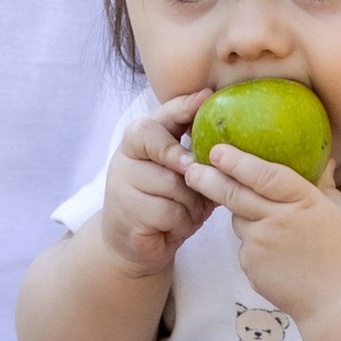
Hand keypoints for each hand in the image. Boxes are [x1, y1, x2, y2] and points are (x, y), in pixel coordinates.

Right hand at [101, 94, 211, 276]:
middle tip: (199, 181)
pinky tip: (174, 227)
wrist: (132, 243)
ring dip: (191, 204)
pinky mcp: (128, 214)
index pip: (158, 118)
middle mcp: (125, 158)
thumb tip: (217, 116)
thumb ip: (191, 147)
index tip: (205, 98)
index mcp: (137, 140)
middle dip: (192, 171)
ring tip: (188, 212)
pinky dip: (181, 222)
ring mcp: (122, 186)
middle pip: (170, 154)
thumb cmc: (163, 200)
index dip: (183, 108)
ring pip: (174, 186)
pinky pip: (169, 213)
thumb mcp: (179, 171)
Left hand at [184, 140, 340, 333]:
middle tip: (190, 168)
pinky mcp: (252, 268)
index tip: (217, 149)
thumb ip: (325, 186)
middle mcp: (276, 220)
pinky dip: (253, 243)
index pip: (263, 174)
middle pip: (233, 194)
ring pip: (238, 220)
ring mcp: (261, 246)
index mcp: (302, 201)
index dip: (237, 161)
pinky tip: (276, 254)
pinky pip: (245, 247)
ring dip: (241, 214)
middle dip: (208, 178)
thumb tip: (325, 160)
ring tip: (268, 224)